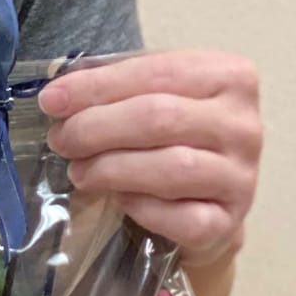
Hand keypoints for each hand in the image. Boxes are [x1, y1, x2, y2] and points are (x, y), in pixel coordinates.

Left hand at [37, 49, 261, 272]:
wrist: (205, 204)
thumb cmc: (171, 140)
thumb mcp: (149, 98)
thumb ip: (113, 88)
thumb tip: (58, 93)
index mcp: (230, 77)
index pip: (158, 73)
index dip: (98, 87)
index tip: (51, 101)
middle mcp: (244, 125)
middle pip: (160, 117)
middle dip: (96, 128)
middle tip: (61, 140)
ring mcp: (242, 177)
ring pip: (171, 168)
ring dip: (110, 169)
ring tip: (79, 171)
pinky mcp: (229, 222)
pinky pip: (180, 217)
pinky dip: (141, 208)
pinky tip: (119, 200)